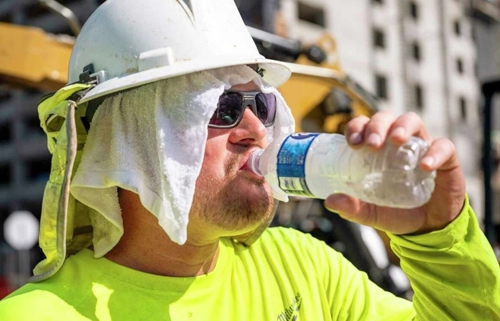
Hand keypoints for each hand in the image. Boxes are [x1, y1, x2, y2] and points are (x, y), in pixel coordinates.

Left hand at [324, 111, 465, 234]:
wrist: (428, 228)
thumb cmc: (396, 212)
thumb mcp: (371, 212)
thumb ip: (352, 207)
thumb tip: (330, 201)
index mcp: (376, 149)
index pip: (363, 126)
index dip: (356, 128)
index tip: (353, 143)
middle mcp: (397, 142)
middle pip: (385, 118)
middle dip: (376, 126)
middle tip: (372, 145)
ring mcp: (421, 146)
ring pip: (412, 121)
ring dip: (402, 127)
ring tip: (395, 140)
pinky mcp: (446, 158)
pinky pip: (443, 146)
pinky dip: (434, 152)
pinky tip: (425, 166)